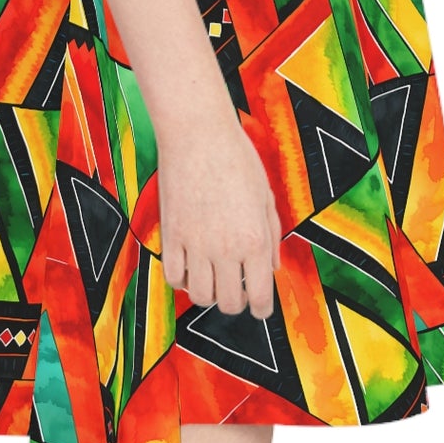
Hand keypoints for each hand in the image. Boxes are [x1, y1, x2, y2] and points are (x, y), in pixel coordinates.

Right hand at [156, 112, 283, 319]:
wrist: (199, 134)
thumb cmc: (236, 158)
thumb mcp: (265, 195)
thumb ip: (272, 235)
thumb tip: (272, 267)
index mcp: (256, 239)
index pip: (261, 297)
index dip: (262, 309)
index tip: (259, 306)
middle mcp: (227, 249)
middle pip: (229, 304)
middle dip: (236, 302)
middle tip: (236, 288)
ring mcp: (196, 244)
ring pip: (200, 296)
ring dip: (208, 293)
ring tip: (212, 276)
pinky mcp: (171, 236)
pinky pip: (173, 277)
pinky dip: (182, 280)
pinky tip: (189, 266)